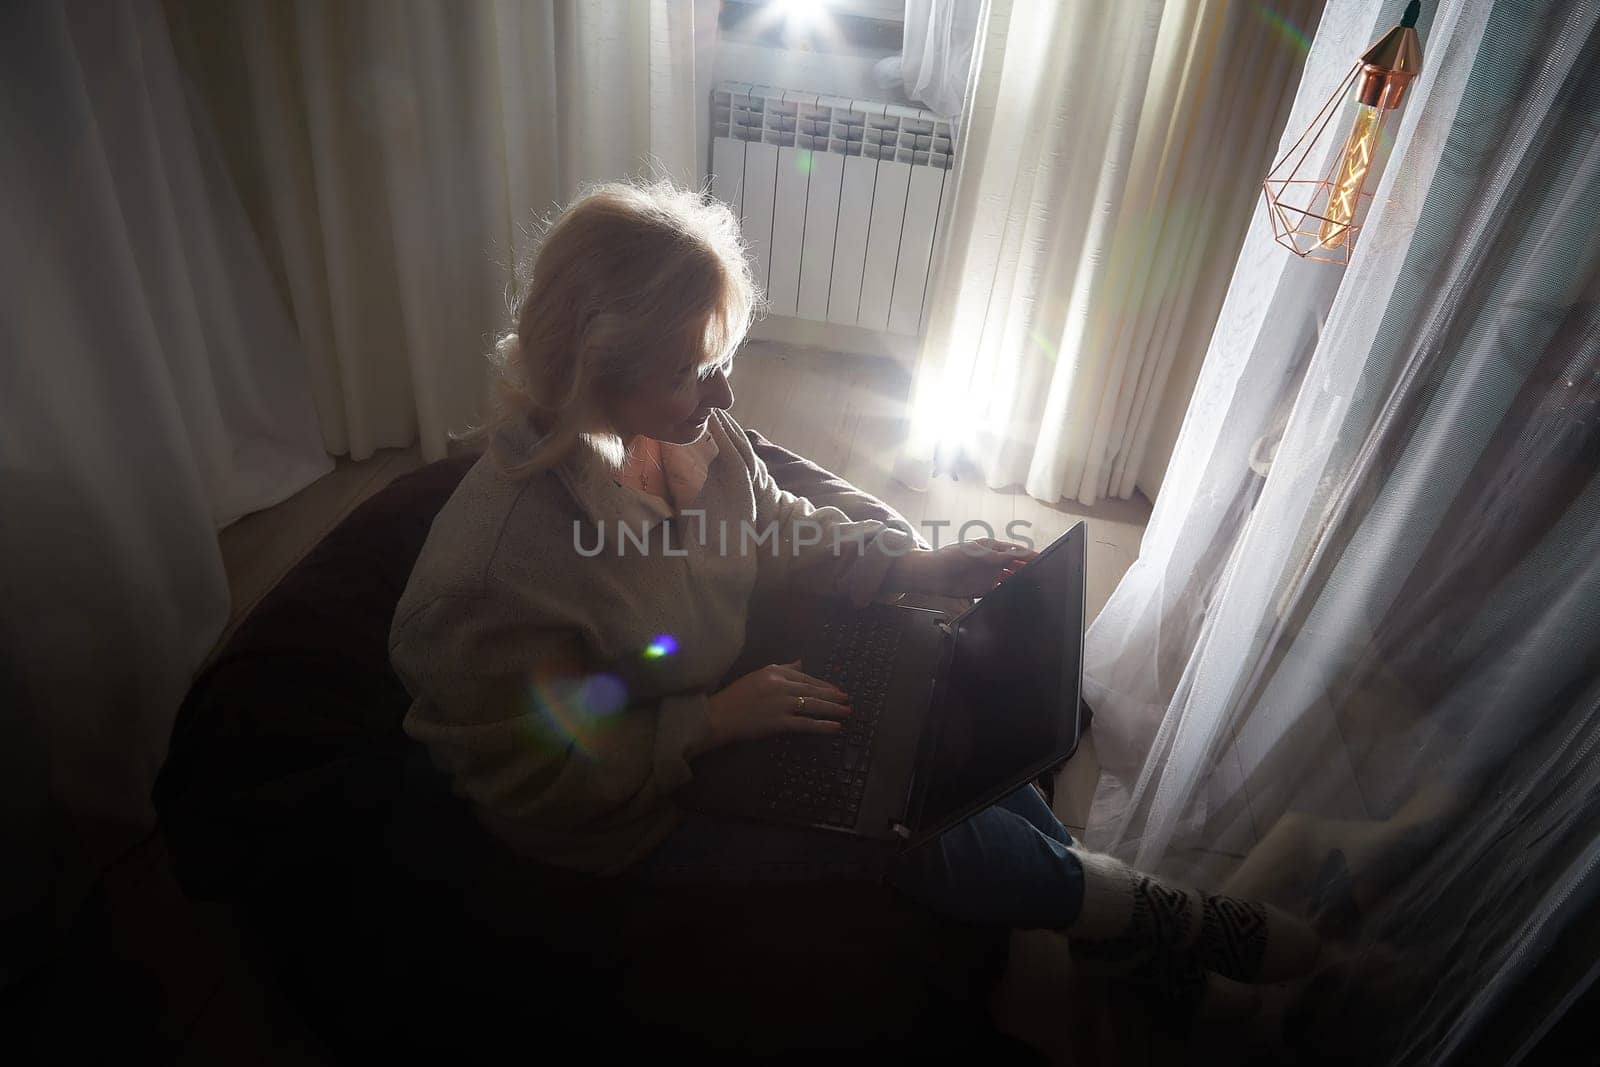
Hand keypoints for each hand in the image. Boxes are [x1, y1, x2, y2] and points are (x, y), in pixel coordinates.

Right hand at [704, 659, 852, 748]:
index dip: (822, 683)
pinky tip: (835, 727)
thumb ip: (782, 668)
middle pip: (812, 690)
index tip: (835, 689)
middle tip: (847, 699)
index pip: (805, 676)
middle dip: (832, 695)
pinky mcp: (779, 722)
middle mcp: (780, 685)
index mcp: (775, 672)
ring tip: (847, 711)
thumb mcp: (758, 675)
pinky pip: (805, 723)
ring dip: (832, 709)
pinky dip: (822, 725)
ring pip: (813, 705)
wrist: (719, 715)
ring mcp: (781, 704)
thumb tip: (801, 661)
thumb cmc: (736, 696)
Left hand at [887, 539, 1036, 597]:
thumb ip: (994, 555)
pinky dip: (1009, 592)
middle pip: (1016, 565)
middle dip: (1029, 568)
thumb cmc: (949, 557)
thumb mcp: (972, 553)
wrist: (931, 574)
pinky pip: (1000, 590)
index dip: (1028, 554)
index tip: (1041, 557)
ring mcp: (988, 575)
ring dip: (1021, 580)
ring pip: (1010, 578)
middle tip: (1043, 573)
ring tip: (1034, 585)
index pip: (1014, 551)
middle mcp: (992, 561)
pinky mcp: (983, 588)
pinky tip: (1017, 596)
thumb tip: (1015, 555)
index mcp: (991, 548)